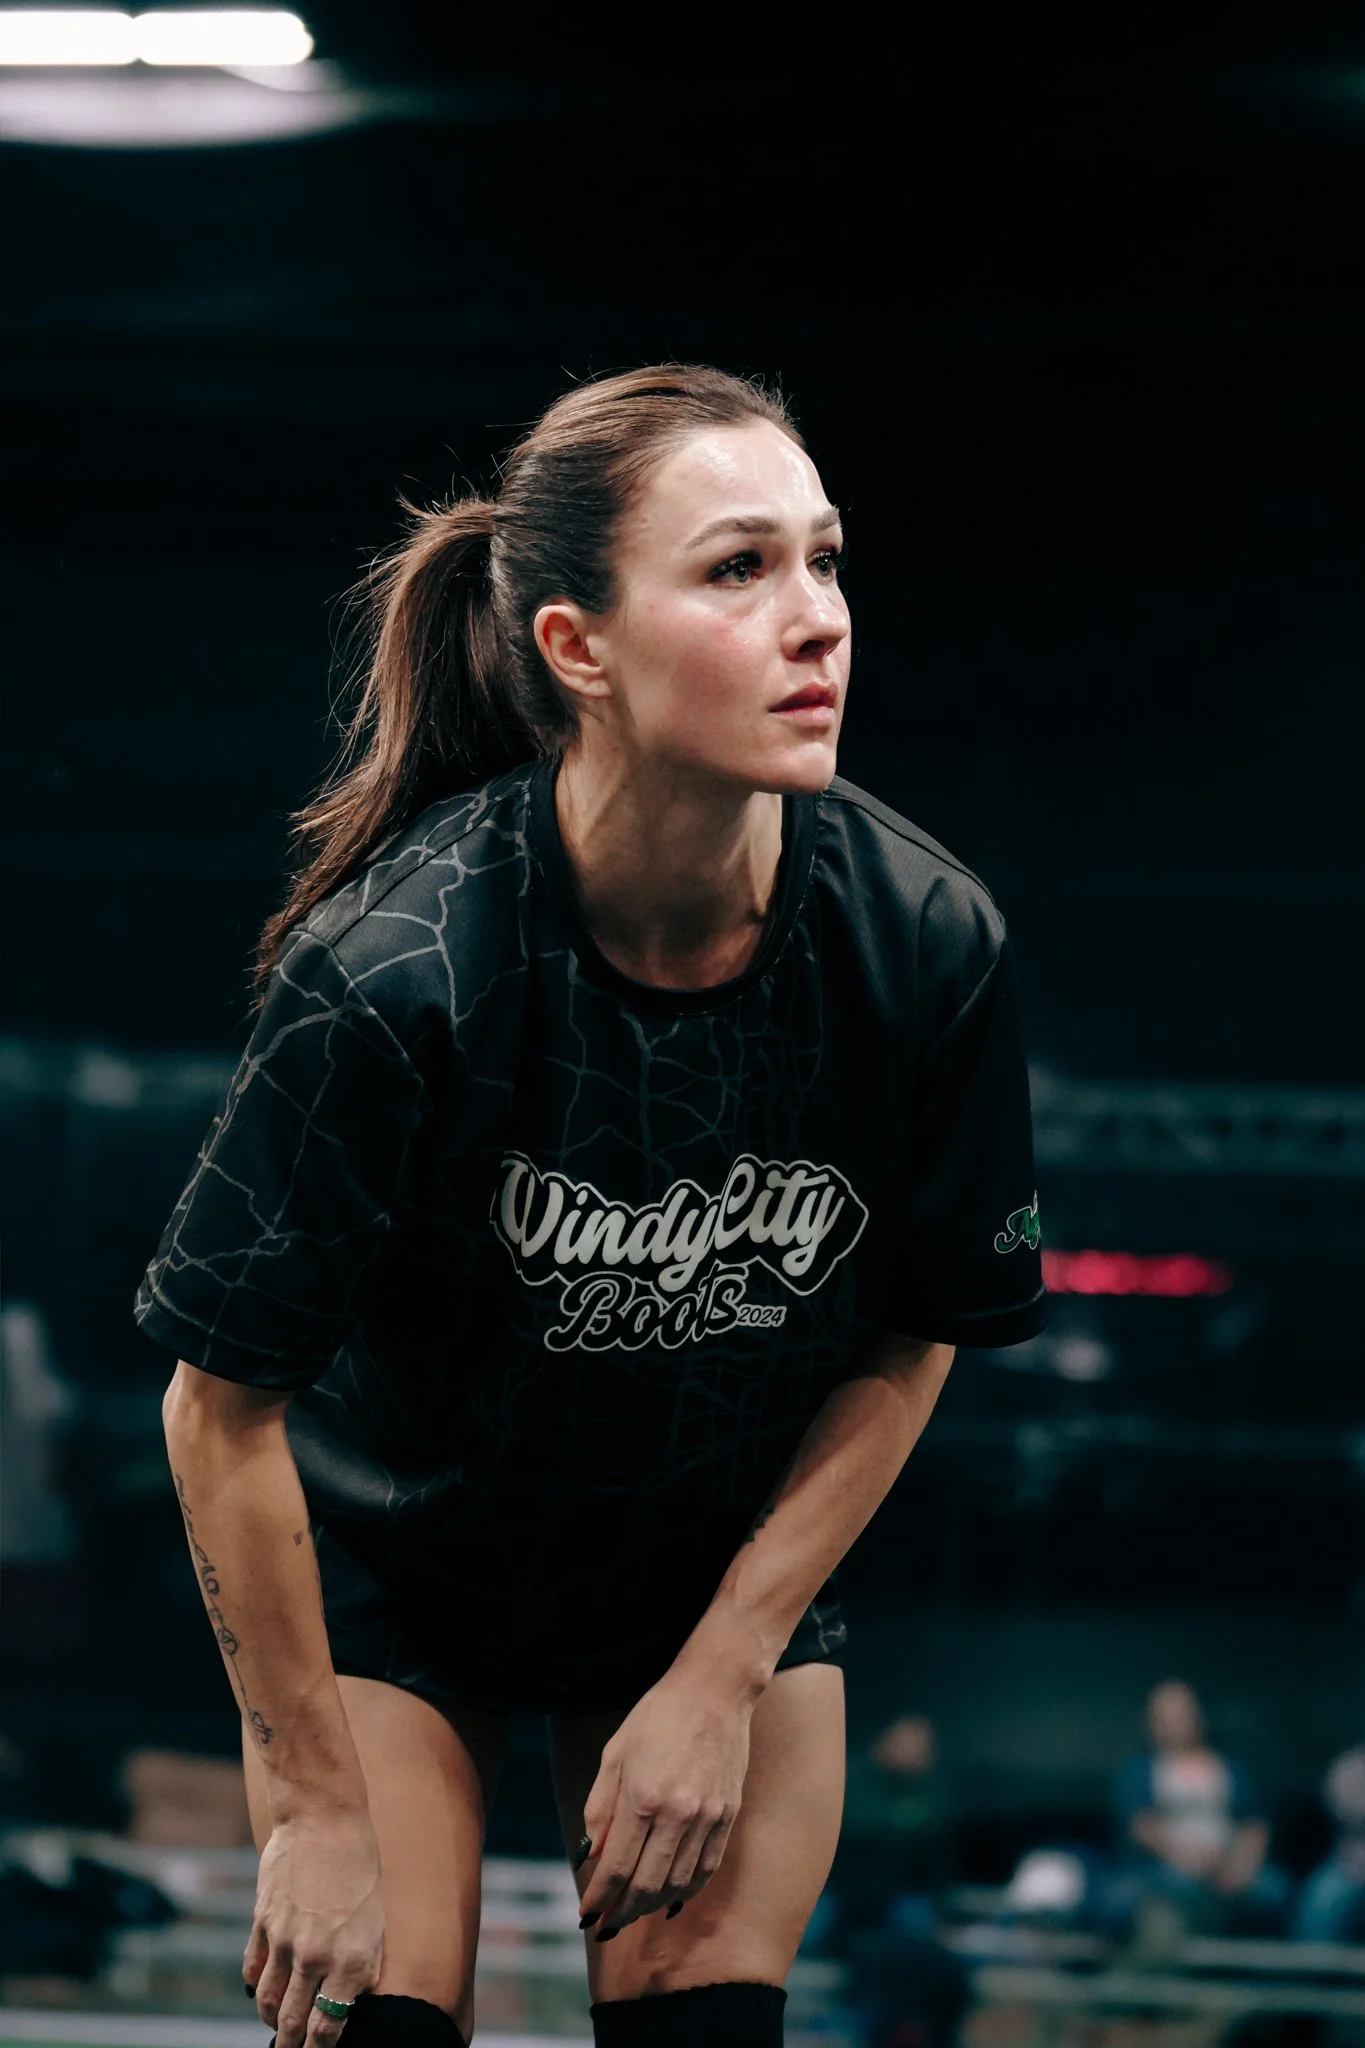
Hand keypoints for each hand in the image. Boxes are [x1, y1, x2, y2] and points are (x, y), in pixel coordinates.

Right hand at [244, 1805, 384, 2047]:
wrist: (324, 1819)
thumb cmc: (360, 1866)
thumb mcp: (377, 1918)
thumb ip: (364, 1963)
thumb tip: (352, 1999)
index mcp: (352, 1959)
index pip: (330, 2026)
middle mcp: (316, 1957)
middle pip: (294, 2022)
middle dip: (292, 2045)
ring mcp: (284, 1941)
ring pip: (268, 2001)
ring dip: (270, 2019)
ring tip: (277, 2027)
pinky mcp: (262, 1922)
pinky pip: (252, 1969)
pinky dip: (255, 1986)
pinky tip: (261, 1990)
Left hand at [576, 1671, 751, 1936]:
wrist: (714, 1692)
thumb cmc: (657, 1716)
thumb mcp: (614, 1754)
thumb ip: (599, 1809)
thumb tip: (592, 1856)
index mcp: (642, 1796)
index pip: (616, 1867)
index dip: (599, 1897)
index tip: (586, 1914)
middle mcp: (677, 1814)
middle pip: (647, 1885)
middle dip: (622, 1912)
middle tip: (606, 1925)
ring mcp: (707, 1818)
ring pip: (677, 1884)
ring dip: (651, 1906)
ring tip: (632, 1912)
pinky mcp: (727, 1816)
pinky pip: (706, 1870)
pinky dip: (686, 1891)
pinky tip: (669, 1898)